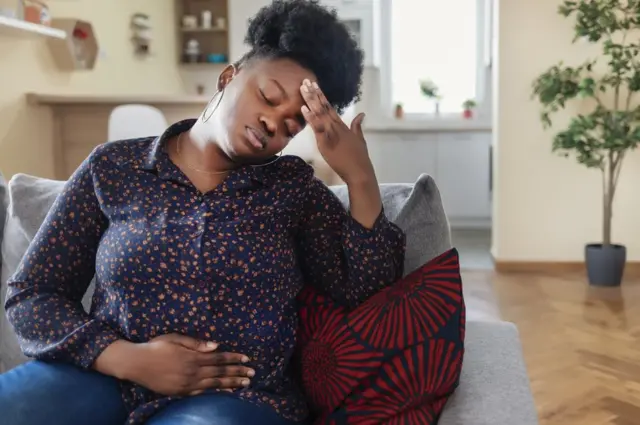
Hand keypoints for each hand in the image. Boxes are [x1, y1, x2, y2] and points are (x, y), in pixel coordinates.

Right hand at [97, 334, 253, 395]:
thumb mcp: (175, 338)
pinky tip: (226, 391)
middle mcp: (192, 372)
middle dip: (238, 372)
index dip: (234, 359)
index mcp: (192, 357)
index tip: (247, 359)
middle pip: (220, 373)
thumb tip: (216, 346)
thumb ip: (196, 343)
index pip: (219, 358)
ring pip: (214, 384)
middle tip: (252, 374)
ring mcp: (186, 384)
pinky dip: (216, 392)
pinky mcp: (180, 392)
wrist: (135, 363)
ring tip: (245, 384)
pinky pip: (202, 393)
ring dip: (231, 384)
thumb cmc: (155, 346)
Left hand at [300, 79, 374, 183]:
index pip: (329, 107)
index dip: (321, 95)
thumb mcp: (359, 139)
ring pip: (319, 114)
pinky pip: (316, 128)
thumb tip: (361, 114)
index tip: (314, 85)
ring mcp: (331, 133)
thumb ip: (357, 126)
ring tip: (303, 88)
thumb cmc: (360, 158)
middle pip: (323, 107)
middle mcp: (336, 126)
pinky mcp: (326, 143)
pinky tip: (304, 108)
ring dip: (310, 100)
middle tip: (305, 81)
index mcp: (342, 125)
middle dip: (313, 94)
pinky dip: (310, 118)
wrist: (359, 171)